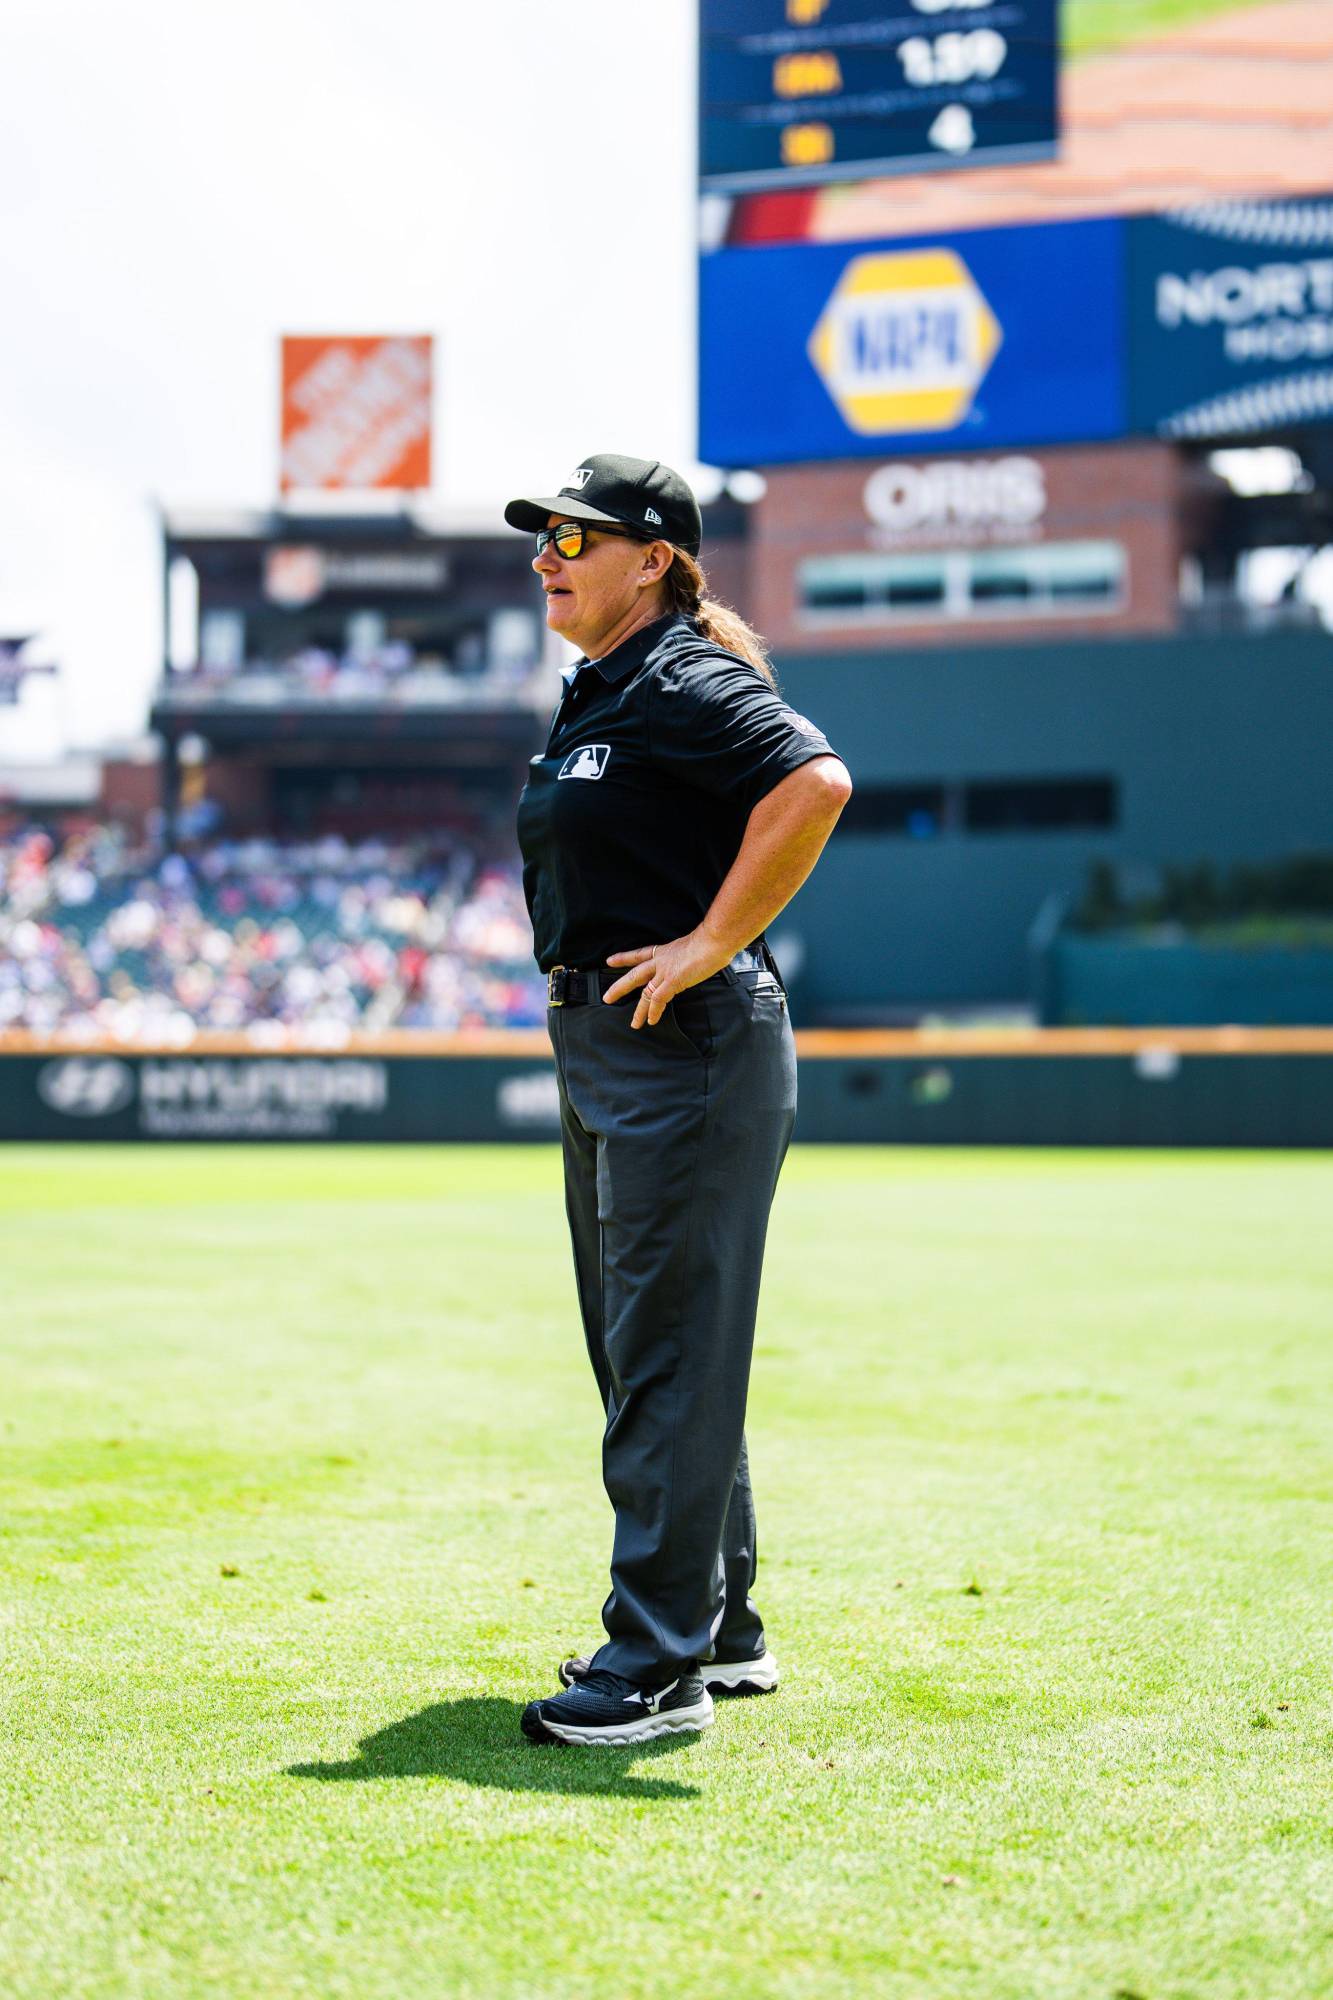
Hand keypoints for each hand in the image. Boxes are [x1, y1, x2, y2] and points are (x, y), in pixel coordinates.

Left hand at [603, 928, 733, 1028]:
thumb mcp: (693, 946)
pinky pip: (658, 1000)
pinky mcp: (672, 981)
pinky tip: (651, 1021)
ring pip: (644, 992)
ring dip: (639, 1010)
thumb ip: (687, 956)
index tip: (610, 961)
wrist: (714, 941)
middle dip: (619, 987)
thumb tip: (694, 963)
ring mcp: (665, 971)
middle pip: (634, 975)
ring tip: (634, 1023)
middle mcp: (661, 961)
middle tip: (607, 997)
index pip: (639, 954)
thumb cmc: (711, 941)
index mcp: (665, 951)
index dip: (624, 958)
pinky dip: (654, 1012)